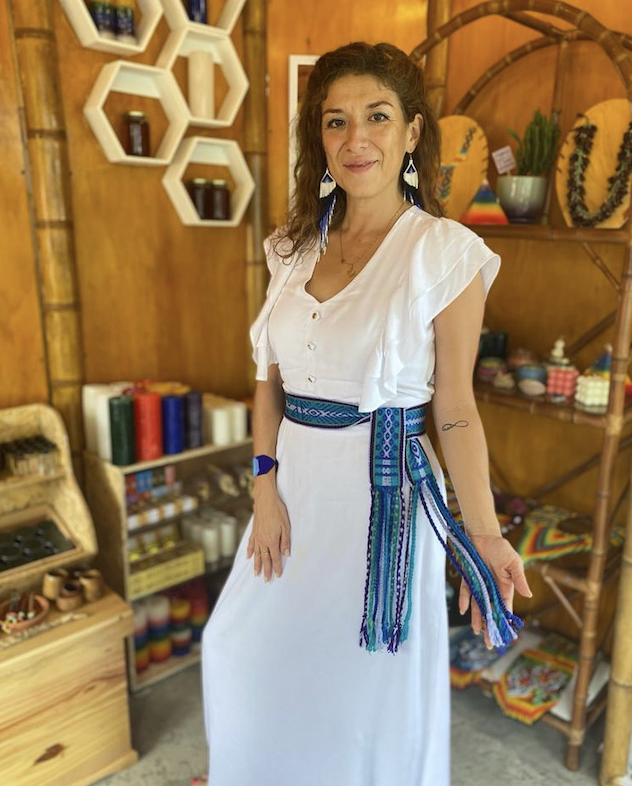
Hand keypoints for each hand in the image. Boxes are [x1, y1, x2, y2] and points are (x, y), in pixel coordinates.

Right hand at [246, 477, 290, 581]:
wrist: (265, 499)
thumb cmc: (278, 511)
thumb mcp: (286, 526)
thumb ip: (285, 541)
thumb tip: (287, 554)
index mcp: (272, 541)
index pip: (275, 558)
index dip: (277, 568)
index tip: (277, 576)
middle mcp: (262, 541)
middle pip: (264, 559)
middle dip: (266, 570)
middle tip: (266, 580)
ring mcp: (256, 537)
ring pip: (256, 554)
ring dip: (256, 564)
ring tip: (256, 574)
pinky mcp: (253, 531)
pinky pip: (250, 544)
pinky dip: (249, 552)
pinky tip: (249, 557)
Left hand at [458, 533, 531, 647]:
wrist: (483, 534)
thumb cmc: (501, 547)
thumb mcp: (514, 562)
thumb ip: (519, 579)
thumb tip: (529, 595)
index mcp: (505, 586)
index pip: (505, 608)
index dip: (505, 621)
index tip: (506, 636)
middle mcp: (491, 588)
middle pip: (490, 610)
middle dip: (490, 626)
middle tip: (489, 643)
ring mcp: (479, 583)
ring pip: (477, 605)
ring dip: (477, 618)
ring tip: (476, 632)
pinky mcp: (467, 577)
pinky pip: (465, 591)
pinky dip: (463, 600)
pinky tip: (462, 610)